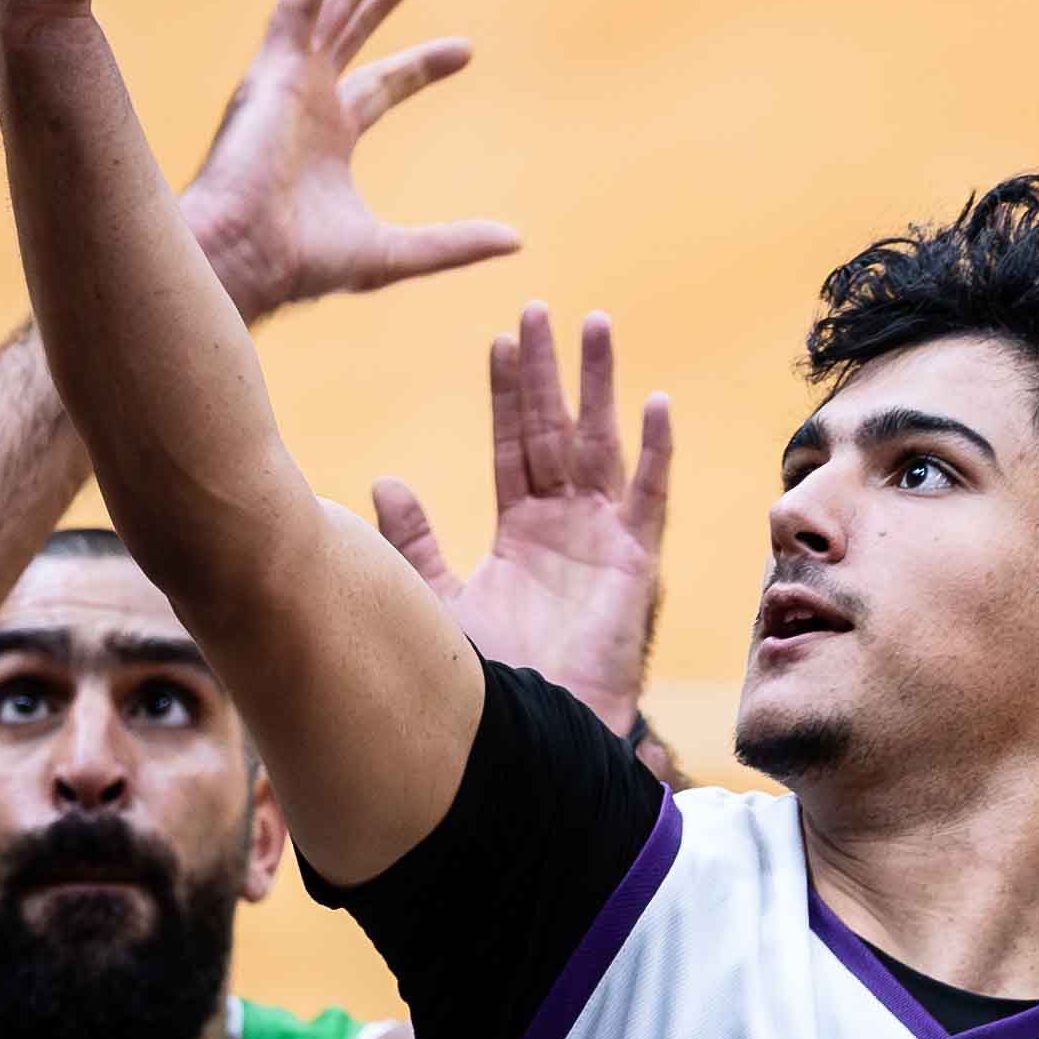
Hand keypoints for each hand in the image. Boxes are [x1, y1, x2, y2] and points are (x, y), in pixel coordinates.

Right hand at [185, 0, 521, 323]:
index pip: (385, 82)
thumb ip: (454, 243)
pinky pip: (296, 8)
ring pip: (336, 4)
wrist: (245, 257)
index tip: (465, 49)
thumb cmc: (304, 262)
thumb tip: (516, 241)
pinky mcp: (269, 71)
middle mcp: (309, 99)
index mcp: (332, 135)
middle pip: (359, 24)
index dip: (424, 64)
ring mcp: (287, 80)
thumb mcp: (395, 251)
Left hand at [373, 302, 672, 731]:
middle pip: (555, 431)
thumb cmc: (492, 678)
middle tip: (540, 309)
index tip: (499, 339)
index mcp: (520, 530)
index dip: (507, 393)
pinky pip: (648, 499)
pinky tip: (654, 403)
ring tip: (596, 325)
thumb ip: (415, 542)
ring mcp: (603, 541)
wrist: (534, 729)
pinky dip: (655, 453)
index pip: (513, 445)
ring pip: (601, 446)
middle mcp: (564, 526)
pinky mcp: (634, 566)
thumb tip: (383, 482)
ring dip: (599, 387)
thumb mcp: (440, 600)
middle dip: (548, 371)